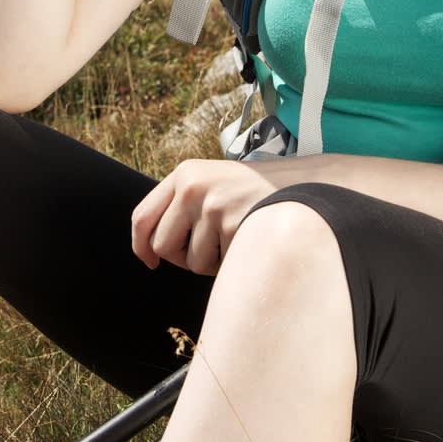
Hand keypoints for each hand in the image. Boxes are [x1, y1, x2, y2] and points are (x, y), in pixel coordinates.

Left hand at [130, 157, 293, 276]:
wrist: (302, 186)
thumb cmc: (251, 193)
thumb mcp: (212, 183)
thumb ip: (182, 205)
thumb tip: (150, 248)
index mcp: (184, 175)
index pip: (142, 217)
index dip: (141, 247)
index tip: (150, 262)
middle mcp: (193, 187)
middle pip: (162, 246)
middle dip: (181, 259)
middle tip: (205, 251)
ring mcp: (213, 206)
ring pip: (192, 263)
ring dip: (211, 263)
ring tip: (233, 240)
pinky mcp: (234, 225)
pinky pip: (218, 266)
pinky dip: (230, 264)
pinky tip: (246, 243)